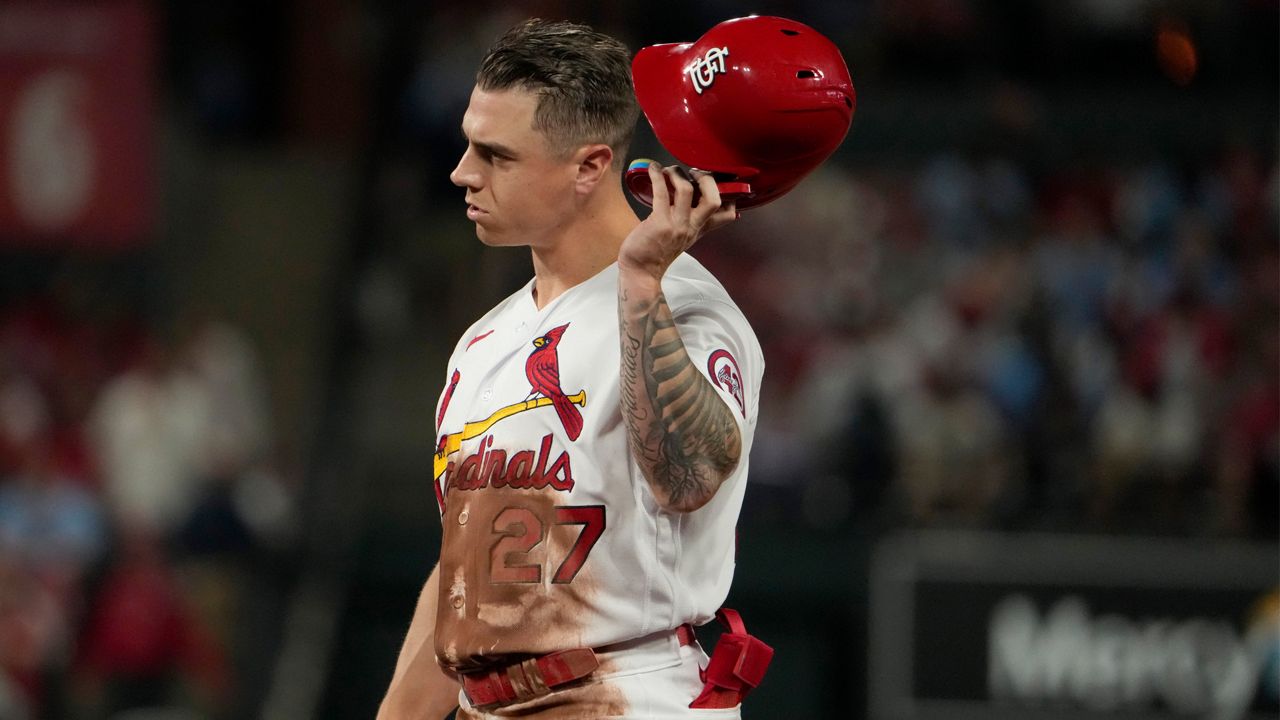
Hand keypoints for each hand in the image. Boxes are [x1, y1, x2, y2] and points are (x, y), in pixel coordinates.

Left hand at [618, 162, 737, 280]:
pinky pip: (661, 193)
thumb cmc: (656, 253)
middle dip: (706, 178)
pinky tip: (653, 169)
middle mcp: (692, 227)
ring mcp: (677, 225)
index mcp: (699, 230)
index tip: (718, 182)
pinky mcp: (660, 223)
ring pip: (687, 190)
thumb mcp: (681, 239)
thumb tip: (686, 202)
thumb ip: (688, 222)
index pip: (728, 215)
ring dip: (678, 173)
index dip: (729, 196)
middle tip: (694, 171)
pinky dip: (657, 176)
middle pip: (714, 199)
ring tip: (669, 170)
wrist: (641, 272)